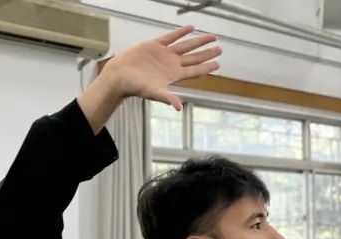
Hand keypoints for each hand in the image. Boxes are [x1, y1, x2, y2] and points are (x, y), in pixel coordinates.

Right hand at [100, 25, 221, 110]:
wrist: (120, 75)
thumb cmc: (136, 86)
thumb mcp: (153, 93)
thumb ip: (167, 98)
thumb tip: (179, 108)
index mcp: (174, 75)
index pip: (195, 71)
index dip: (206, 67)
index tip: (218, 64)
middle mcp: (172, 64)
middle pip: (194, 58)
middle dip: (207, 53)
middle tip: (220, 49)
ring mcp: (164, 54)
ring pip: (186, 46)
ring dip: (199, 41)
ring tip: (212, 36)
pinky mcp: (155, 45)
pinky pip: (171, 37)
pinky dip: (181, 32)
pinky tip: (191, 28)